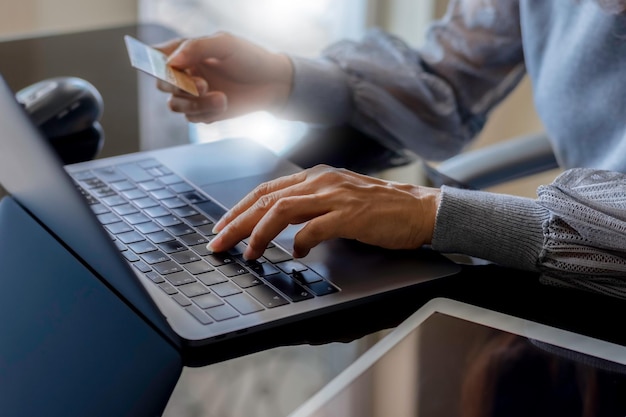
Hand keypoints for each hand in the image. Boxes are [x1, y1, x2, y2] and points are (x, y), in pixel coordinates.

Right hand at [154, 32, 292, 122]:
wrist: (272, 84)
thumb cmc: (250, 58)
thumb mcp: (225, 44)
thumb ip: (196, 47)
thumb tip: (170, 61)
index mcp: (185, 51)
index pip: (156, 56)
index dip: (154, 63)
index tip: (169, 68)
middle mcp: (185, 73)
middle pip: (162, 83)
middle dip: (178, 87)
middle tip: (203, 85)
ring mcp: (193, 94)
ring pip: (175, 105)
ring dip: (196, 104)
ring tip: (221, 98)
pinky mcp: (203, 112)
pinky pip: (192, 118)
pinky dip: (206, 113)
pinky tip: (224, 105)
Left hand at [207, 165, 441, 259]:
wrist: (418, 209)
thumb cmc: (379, 208)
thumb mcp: (337, 198)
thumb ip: (309, 208)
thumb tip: (281, 228)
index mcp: (315, 177)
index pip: (265, 190)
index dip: (238, 209)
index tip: (222, 226)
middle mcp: (321, 182)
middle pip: (265, 199)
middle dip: (236, 223)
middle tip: (218, 242)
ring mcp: (335, 196)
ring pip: (281, 210)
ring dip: (258, 233)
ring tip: (248, 252)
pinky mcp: (351, 215)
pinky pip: (314, 228)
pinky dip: (299, 242)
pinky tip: (296, 254)